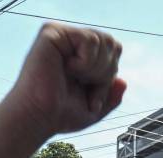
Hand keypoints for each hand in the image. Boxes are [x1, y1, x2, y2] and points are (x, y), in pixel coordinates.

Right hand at [6, 24, 125, 136]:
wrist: (39, 118)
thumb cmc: (60, 115)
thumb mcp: (94, 109)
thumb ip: (112, 96)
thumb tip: (123, 81)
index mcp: (80, 55)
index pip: (114, 51)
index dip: (109, 76)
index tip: (91, 96)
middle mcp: (71, 42)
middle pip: (112, 43)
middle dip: (105, 73)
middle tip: (84, 87)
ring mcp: (61, 35)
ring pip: (104, 40)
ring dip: (96, 69)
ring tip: (75, 78)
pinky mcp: (52, 32)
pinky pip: (89, 39)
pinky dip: (85, 62)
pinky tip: (68, 69)